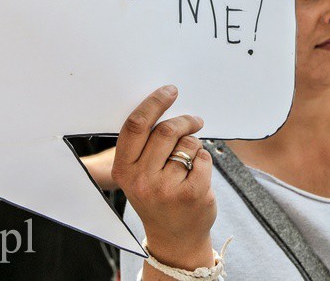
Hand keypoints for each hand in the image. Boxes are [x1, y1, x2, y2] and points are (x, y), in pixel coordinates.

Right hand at [111, 85, 216, 271]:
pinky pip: (203, 157)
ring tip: (190, 159)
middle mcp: (141, 179)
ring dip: (194, 144)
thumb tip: (165, 105)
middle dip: (185, 120)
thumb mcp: (140, 174)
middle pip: (166, 130)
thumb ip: (146, 145)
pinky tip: (198, 174)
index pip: (135, 126)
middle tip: (195, 120)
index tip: (170, 91)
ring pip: (187, 143)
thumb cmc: (158, 197)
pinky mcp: (191, 193)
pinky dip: (204, 160)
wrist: (175, 238)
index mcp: (124, 169)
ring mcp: (166, 188)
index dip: (154, 103)